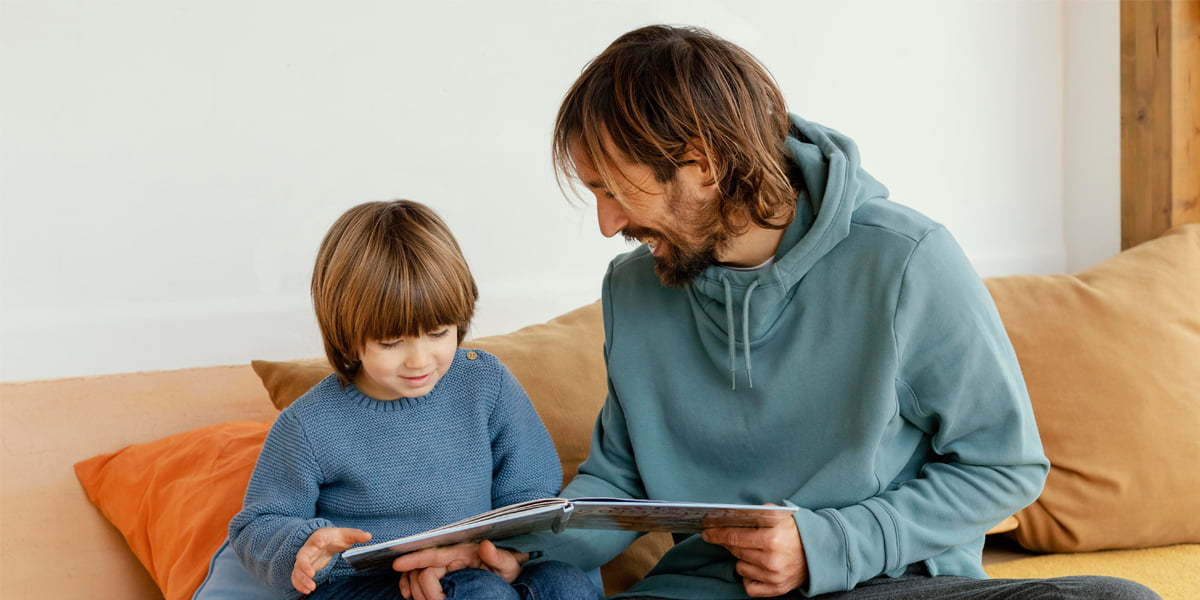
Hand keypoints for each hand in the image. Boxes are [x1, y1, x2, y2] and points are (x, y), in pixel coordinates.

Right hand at [292, 526, 371, 593]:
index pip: (318, 538)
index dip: (318, 541)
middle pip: (302, 556)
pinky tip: (306, 591)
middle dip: (304, 565)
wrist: (322, 540)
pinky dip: (299, 584)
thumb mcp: (346, 535)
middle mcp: (309, 549)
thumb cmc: (334, 537)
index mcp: (320, 538)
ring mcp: (304, 560)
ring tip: (311, 588)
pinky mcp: (303, 569)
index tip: (319, 544)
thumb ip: (356, 535)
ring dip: (302, 579)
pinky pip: (296, 577)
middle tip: (311, 574)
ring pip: (298, 569)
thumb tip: (369, 536)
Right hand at [394, 541, 525, 599]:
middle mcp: (449, 557)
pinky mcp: (441, 574)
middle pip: (422, 571)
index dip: (414, 558)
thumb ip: (497, 556)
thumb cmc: (508, 566)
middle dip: (422, 590)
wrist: (509, 571)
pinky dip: (409, 586)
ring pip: (416, 574)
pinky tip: (410, 596)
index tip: (398, 565)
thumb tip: (486, 546)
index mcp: (461, 552)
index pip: (433, 554)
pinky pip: (418, 578)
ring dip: (413, 588)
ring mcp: (443, 565)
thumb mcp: (507, 563)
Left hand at [701, 506, 807, 597]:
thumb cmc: (798, 532)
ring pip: (740, 568)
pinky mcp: (776, 590)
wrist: (821, 552)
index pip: (734, 536)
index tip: (706, 532)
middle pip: (736, 551)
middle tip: (728, 537)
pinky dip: (748, 577)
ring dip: (742, 559)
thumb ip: (757, 513)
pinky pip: (748, 586)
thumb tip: (732, 514)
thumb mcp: (780, 515)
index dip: (716, 534)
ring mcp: (773, 577)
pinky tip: (755, 567)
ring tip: (755, 551)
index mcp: (771, 539)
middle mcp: (771, 560)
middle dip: (728, 543)